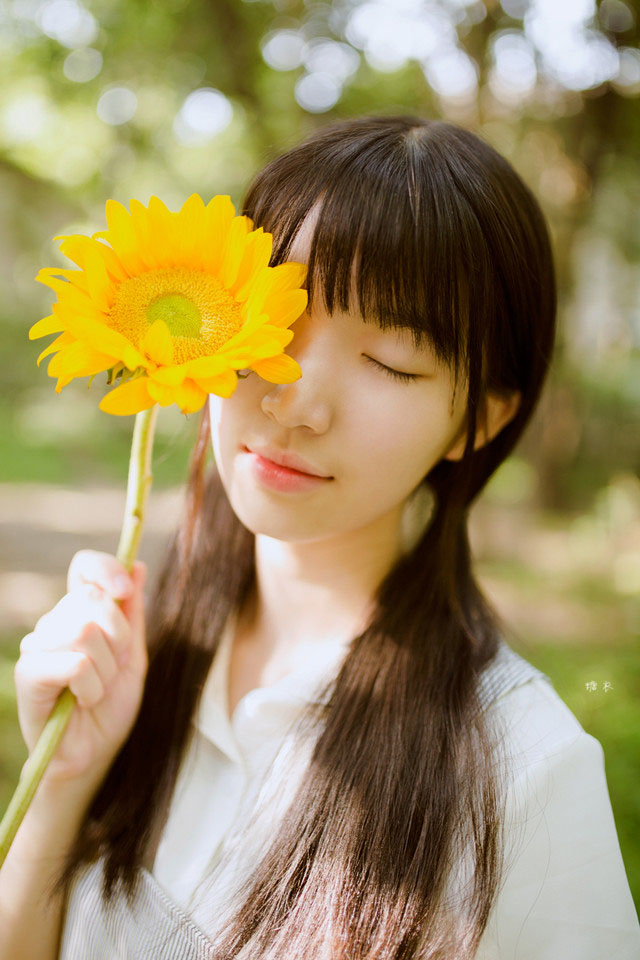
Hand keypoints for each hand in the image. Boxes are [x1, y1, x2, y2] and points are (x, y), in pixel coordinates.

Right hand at [14, 550, 147, 784]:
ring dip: (106, 669)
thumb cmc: (110, 708)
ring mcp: (37, 647)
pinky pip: (75, 663)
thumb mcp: (133, 657)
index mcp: (78, 614)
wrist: (92, 755)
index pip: (84, 568)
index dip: (106, 569)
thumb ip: (133, 613)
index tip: (125, 590)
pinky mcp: (29, 674)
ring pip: (85, 632)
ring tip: (96, 690)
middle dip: (119, 639)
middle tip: (112, 670)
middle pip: (93, 600)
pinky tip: (82, 700)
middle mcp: (53, 624)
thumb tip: (138, 567)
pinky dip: (91, 686)